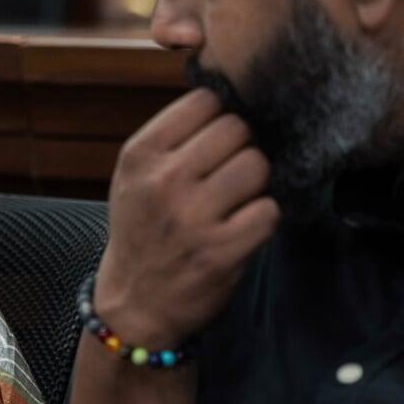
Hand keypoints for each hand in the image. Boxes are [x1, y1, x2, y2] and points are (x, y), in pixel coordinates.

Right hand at [96, 88, 279, 346]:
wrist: (134, 303)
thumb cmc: (142, 231)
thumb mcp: (135, 176)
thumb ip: (173, 138)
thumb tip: (232, 100)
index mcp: (140, 155)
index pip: (205, 101)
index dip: (220, 117)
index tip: (217, 140)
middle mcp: (163, 181)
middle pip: (237, 129)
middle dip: (241, 148)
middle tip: (230, 174)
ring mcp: (192, 217)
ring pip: (257, 165)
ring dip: (255, 183)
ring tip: (237, 200)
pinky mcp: (221, 252)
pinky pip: (269, 210)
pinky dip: (263, 217)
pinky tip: (243, 227)